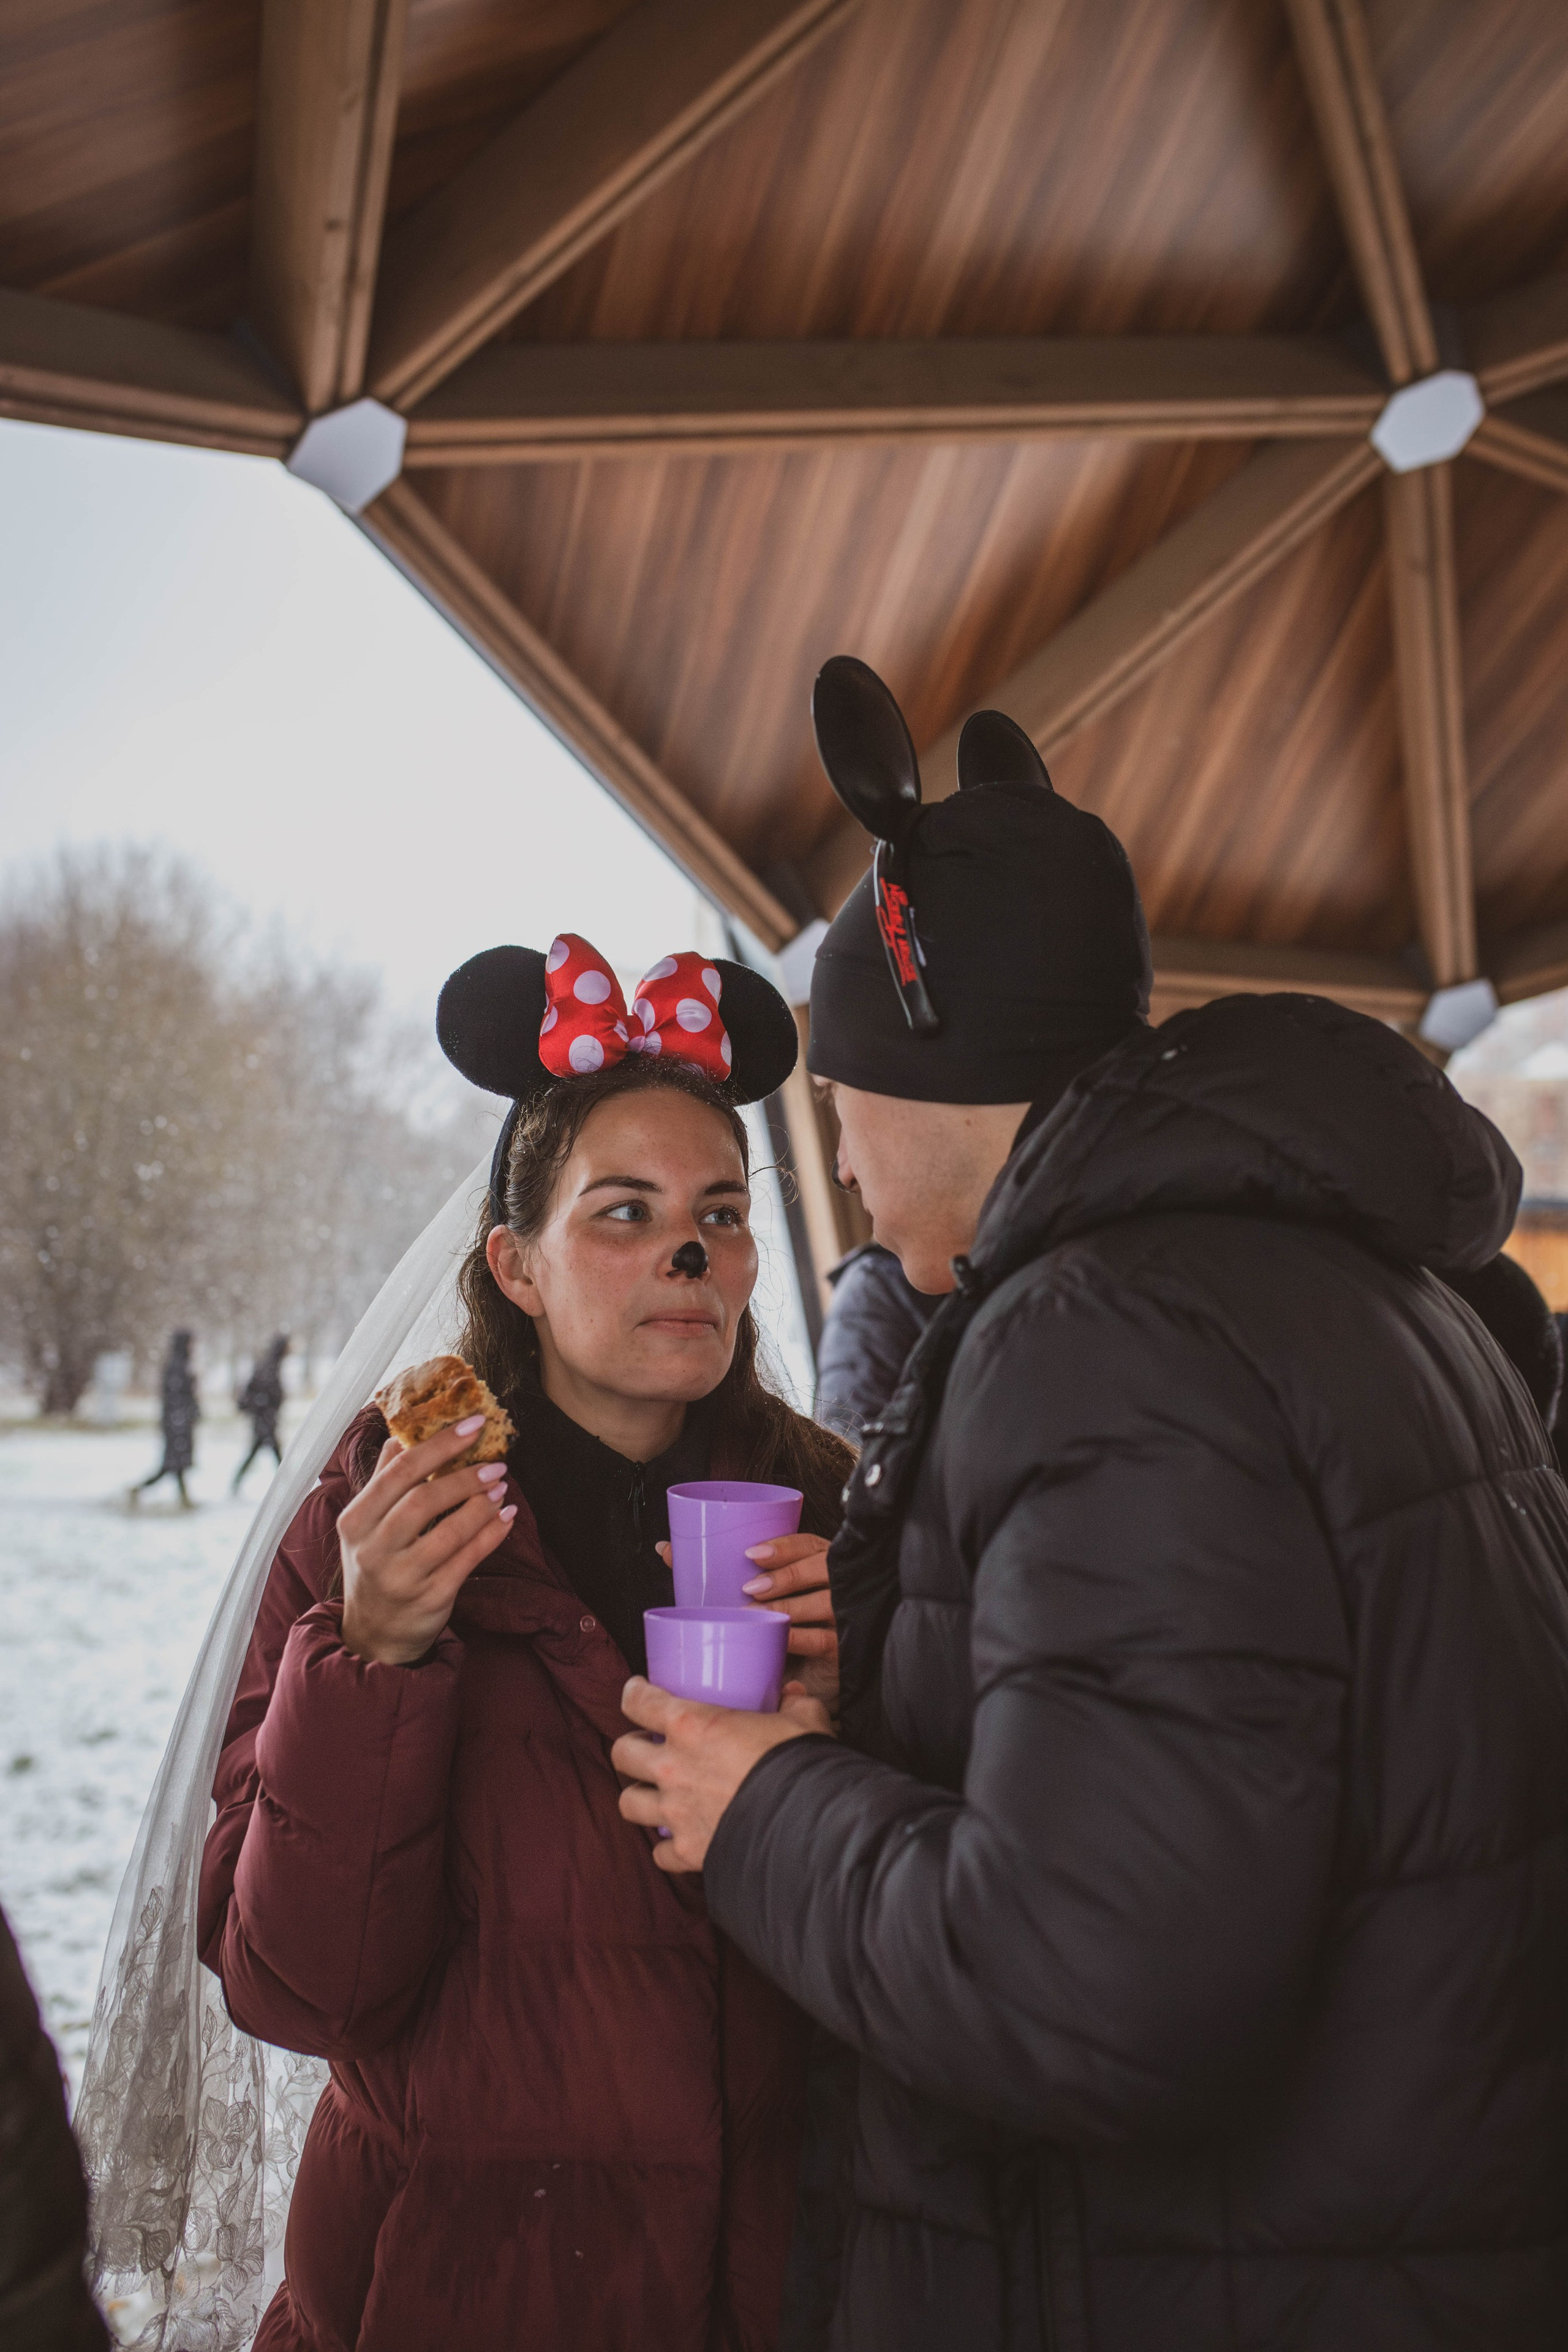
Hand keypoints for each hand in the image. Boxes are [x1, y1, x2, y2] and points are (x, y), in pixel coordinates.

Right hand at [338, 1417, 514, 1664]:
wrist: (375, 1634)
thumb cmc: (374, 1567)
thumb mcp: (366, 1525)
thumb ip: (383, 1480)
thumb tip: (399, 1434)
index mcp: (356, 1521)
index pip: (399, 1472)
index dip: (440, 1444)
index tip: (474, 1424)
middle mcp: (374, 1549)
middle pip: (423, 1500)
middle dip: (465, 1477)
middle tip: (496, 1464)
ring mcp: (402, 1577)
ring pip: (449, 1532)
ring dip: (481, 1505)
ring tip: (501, 1489)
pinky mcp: (431, 1598)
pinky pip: (469, 1560)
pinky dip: (491, 1535)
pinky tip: (505, 1518)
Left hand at [612, 1676, 832, 1870]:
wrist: (806, 1826)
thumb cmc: (800, 1765)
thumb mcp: (803, 1720)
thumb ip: (794, 1704)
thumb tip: (795, 1697)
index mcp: (691, 1725)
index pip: (639, 1701)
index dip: (634, 1692)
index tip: (638, 1690)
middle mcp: (672, 1767)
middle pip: (622, 1753)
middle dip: (630, 1747)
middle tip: (648, 1746)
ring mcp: (675, 1812)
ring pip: (628, 1803)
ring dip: (640, 1796)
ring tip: (656, 1793)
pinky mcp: (687, 1850)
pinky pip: (660, 1852)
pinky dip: (667, 1846)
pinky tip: (680, 1838)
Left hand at [654, 1530, 838, 1709]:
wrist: (801, 1675)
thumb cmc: (770, 1623)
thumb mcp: (751, 1594)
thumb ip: (718, 1572)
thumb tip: (666, 1550)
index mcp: (816, 1563)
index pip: (808, 1545)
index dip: (784, 1546)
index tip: (751, 1553)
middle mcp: (836, 1584)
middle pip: (819, 1568)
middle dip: (785, 1576)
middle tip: (748, 1588)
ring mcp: (841, 1615)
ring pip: (822, 1602)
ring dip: (787, 1606)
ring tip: (754, 1612)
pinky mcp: (840, 1647)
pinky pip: (822, 1639)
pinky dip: (798, 1637)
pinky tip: (779, 1637)